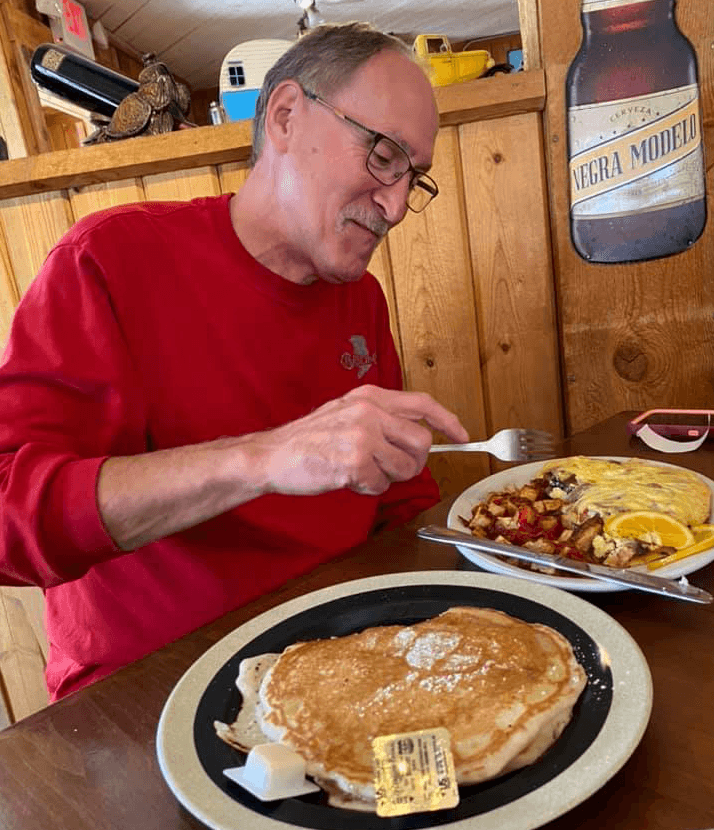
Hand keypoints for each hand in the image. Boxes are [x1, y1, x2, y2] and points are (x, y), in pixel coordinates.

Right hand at [245, 384, 468, 496]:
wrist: (273, 454)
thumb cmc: (310, 438)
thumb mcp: (347, 412)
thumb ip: (382, 418)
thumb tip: (417, 437)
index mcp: (370, 397)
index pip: (423, 404)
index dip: (447, 421)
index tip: (461, 436)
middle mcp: (370, 412)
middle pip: (421, 442)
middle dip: (413, 462)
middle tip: (391, 467)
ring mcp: (363, 436)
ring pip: (406, 467)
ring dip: (388, 477)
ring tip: (361, 470)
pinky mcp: (355, 462)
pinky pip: (382, 485)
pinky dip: (368, 488)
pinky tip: (347, 478)